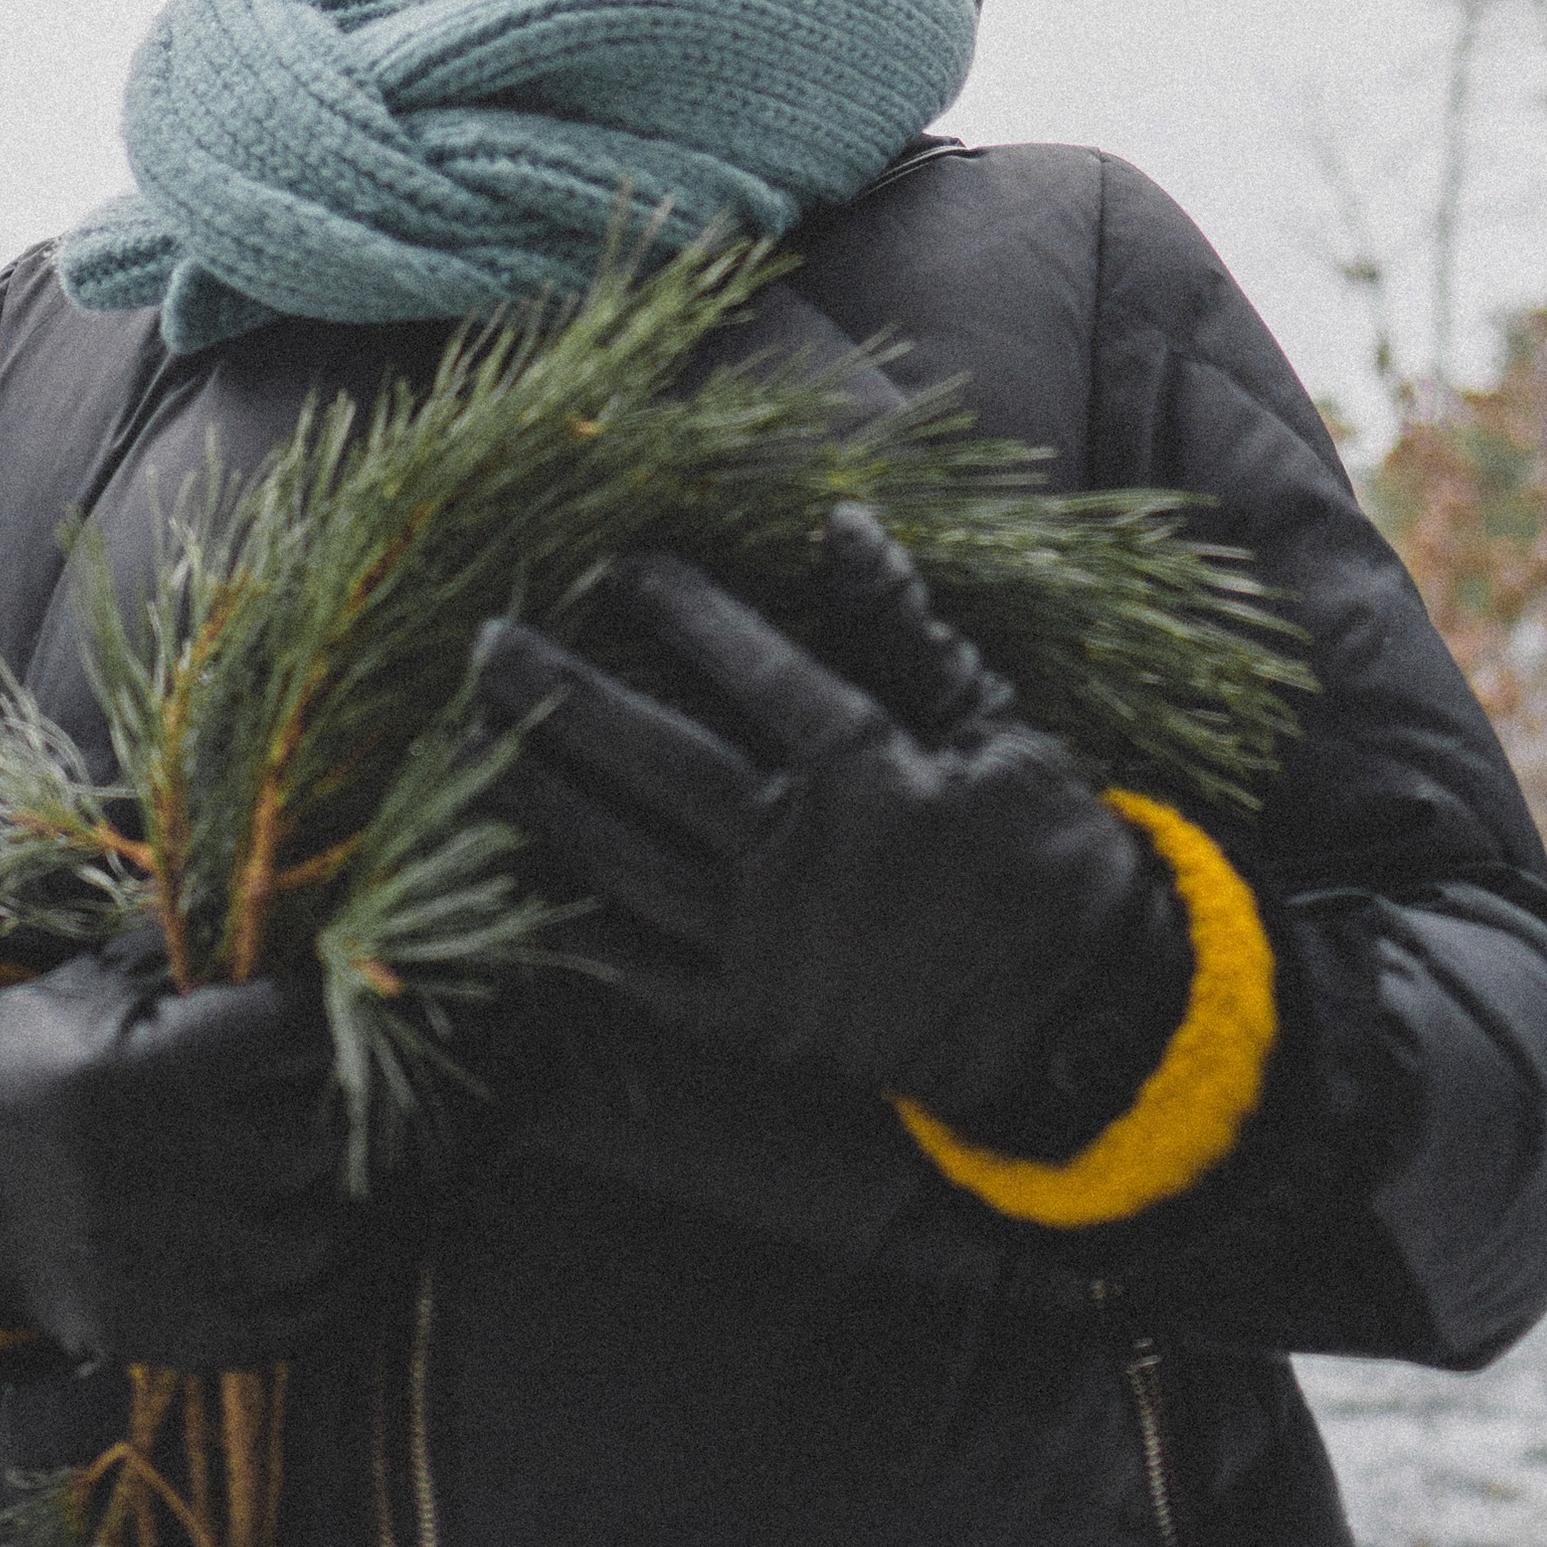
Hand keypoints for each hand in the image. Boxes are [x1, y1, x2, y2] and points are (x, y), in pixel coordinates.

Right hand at [0, 927, 369, 1367]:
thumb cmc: (49, 1055)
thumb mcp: (105, 986)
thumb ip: (206, 970)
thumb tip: (326, 949)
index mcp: (136, 1071)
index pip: (289, 1034)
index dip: (322, 1019)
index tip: (332, 1015)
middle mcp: (149, 1174)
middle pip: (313, 1143)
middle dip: (327, 1116)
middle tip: (327, 1098)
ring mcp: (155, 1267)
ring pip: (312, 1238)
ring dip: (325, 1202)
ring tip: (317, 1171)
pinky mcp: (158, 1333)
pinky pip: (285, 1326)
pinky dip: (319, 1289)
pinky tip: (328, 1249)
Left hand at [476, 509, 1175, 1127]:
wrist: (1077, 1016)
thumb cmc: (1039, 852)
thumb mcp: (992, 727)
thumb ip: (905, 630)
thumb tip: (842, 524)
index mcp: (872, 772)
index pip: (755, 669)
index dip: (681, 610)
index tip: (617, 565)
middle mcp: (805, 856)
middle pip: (658, 759)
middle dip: (562, 696)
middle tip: (487, 645)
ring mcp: (771, 947)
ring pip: (628, 861)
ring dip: (542, 798)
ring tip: (469, 745)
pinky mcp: (755, 1021)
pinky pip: (641, 975)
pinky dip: (572, 930)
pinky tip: (511, 881)